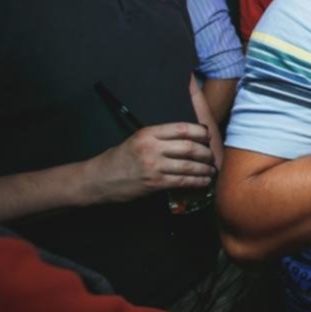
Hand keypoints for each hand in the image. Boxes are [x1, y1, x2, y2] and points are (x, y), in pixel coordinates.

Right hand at [85, 122, 216, 203]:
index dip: (200, 131)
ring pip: (188, 165)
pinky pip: (182, 181)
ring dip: (205, 168)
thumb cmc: (119, 158)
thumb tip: (187, 138)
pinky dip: (197, 181)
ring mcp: (153, 166)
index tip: (208, 136)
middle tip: (213, 155)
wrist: (97, 179)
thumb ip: (159, 138)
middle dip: (206, 152)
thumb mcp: (137, 140)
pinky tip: (204, 181)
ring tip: (212, 169)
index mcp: (148, 133)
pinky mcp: (154, 183)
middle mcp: (152, 147)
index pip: (182, 128)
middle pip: (189, 146)